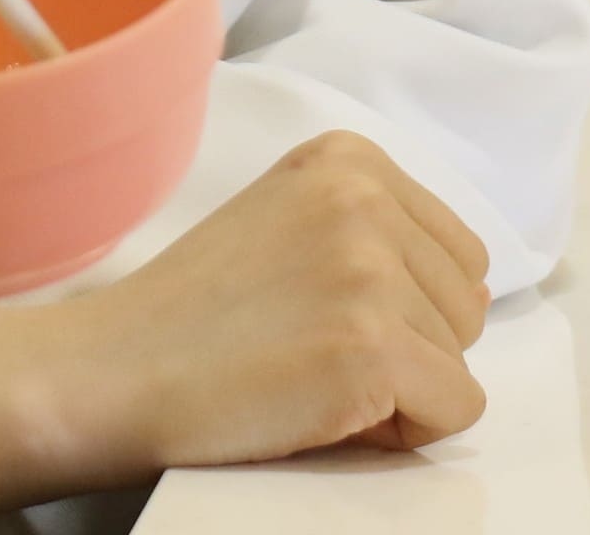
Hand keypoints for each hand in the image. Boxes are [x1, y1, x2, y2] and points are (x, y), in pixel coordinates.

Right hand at [0, 134, 491, 518]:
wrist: (112, 370)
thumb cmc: (192, 316)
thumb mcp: (286, 226)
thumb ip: (374, 235)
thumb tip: (477, 294)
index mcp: (347, 158)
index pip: (458, 252)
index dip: (402, 306)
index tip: (316, 310)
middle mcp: (365, 196)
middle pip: (469, 307)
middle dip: (408, 346)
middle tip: (308, 348)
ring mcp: (369, 269)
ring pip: (463, 362)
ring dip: (400, 390)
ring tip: (307, 373)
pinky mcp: (372, 345)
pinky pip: (455, 411)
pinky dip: (400, 431)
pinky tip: (322, 408)